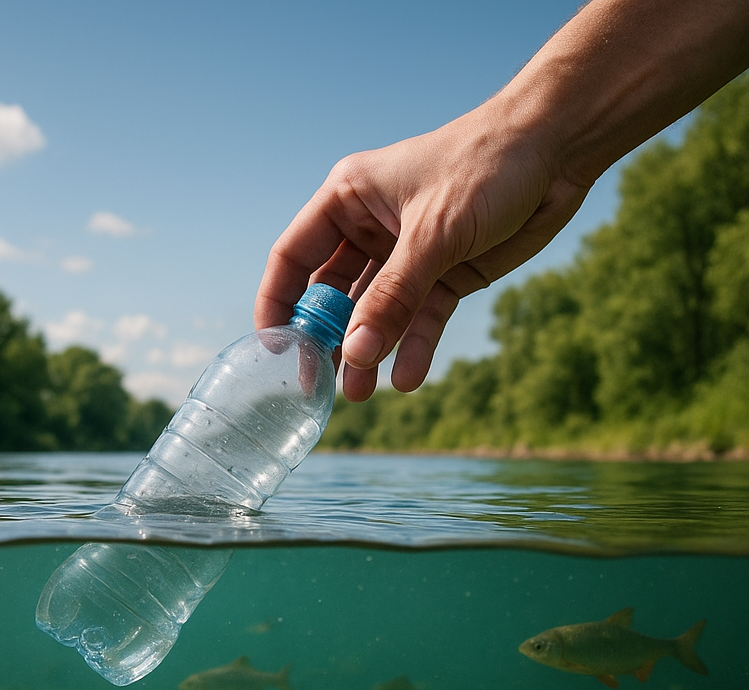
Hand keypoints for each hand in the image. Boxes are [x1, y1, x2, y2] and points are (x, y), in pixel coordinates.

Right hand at [254, 101, 590, 401]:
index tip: (274, 348)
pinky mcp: (444, 274)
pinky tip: (409, 378)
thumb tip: (357, 354)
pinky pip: (420, 319)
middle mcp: (370, 229)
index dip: (278, 303)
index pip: (293, 257)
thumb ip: (394, 297)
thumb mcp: (433, 234)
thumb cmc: (488, 165)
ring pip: (375, 314)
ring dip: (368, 353)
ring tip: (361, 394)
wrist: (560, 149)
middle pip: (331, 295)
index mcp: (348, 200)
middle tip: (319, 383)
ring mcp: (406, 255)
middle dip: (327, 340)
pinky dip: (414, 347)